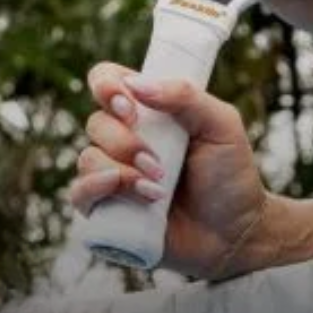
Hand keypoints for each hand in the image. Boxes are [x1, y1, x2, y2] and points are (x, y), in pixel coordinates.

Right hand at [73, 63, 270, 279]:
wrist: (233, 232)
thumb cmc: (230, 173)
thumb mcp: (220, 124)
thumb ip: (185, 96)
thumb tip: (136, 84)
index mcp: (151, 109)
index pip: (108, 80)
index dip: (107, 85)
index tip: (129, 107)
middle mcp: (127, 137)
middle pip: (97, 122)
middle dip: (125, 141)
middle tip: (156, 162)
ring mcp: (115, 173)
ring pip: (88, 157)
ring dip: (122, 171)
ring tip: (158, 188)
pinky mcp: (107, 209)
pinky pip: (79, 193)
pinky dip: (100, 190)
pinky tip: (135, 197)